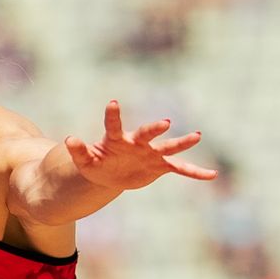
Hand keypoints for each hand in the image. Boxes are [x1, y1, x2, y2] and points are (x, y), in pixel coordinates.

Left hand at [64, 101, 218, 189]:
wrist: (112, 175)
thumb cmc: (97, 164)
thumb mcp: (86, 162)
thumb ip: (79, 151)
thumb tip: (68, 138)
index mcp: (116, 140)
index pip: (113, 125)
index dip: (113, 115)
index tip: (113, 103)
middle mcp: (137, 143)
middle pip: (146, 133)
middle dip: (154, 129)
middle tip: (164, 123)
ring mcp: (151, 153)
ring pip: (168, 147)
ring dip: (182, 142)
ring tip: (197, 136)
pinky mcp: (160, 166)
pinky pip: (180, 169)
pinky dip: (195, 172)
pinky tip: (211, 175)